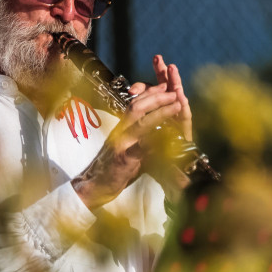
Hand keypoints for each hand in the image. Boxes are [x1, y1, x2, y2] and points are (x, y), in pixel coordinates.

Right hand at [72, 63, 184, 208]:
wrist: (94, 186)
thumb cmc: (113, 168)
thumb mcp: (129, 148)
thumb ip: (142, 137)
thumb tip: (159, 128)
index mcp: (122, 128)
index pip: (136, 104)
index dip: (151, 93)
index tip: (165, 85)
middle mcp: (120, 132)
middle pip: (137, 107)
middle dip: (157, 96)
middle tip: (173, 90)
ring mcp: (121, 145)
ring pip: (140, 122)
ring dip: (160, 111)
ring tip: (176, 104)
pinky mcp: (124, 160)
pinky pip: (140, 147)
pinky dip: (155, 140)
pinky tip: (168, 135)